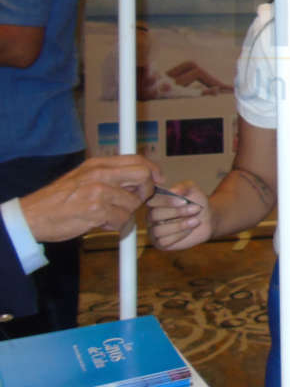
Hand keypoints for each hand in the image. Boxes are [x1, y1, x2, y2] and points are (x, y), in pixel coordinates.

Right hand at [19, 155, 162, 242]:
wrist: (33, 215)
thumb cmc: (59, 199)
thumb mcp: (83, 177)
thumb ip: (109, 175)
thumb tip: (139, 178)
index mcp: (98, 164)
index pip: (136, 160)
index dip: (153, 170)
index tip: (158, 180)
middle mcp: (100, 174)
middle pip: (143, 176)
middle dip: (145, 191)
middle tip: (134, 201)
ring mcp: (99, 192)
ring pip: (133, 203)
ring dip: (124, 214)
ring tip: (104, 215)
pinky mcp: (96, 211)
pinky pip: (122, 220)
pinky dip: (115, 226)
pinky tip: (98, 223)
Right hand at [146, 182, 211, 250]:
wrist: (207, 218)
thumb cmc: (197, 202)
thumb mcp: (193, 190)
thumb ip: (183, 186)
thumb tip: (172, 190)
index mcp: (156, 201)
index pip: (152, 200)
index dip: (167, 201)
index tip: (184, 201)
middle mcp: (151, 216)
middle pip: (154, 215)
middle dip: (177, 212)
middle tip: (196, 209)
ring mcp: (154, 230)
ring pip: (158, 230)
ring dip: (180, 225)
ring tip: (196, 221)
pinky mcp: (161, 243)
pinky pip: (164, 241)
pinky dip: (179, 235)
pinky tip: (189, 230)